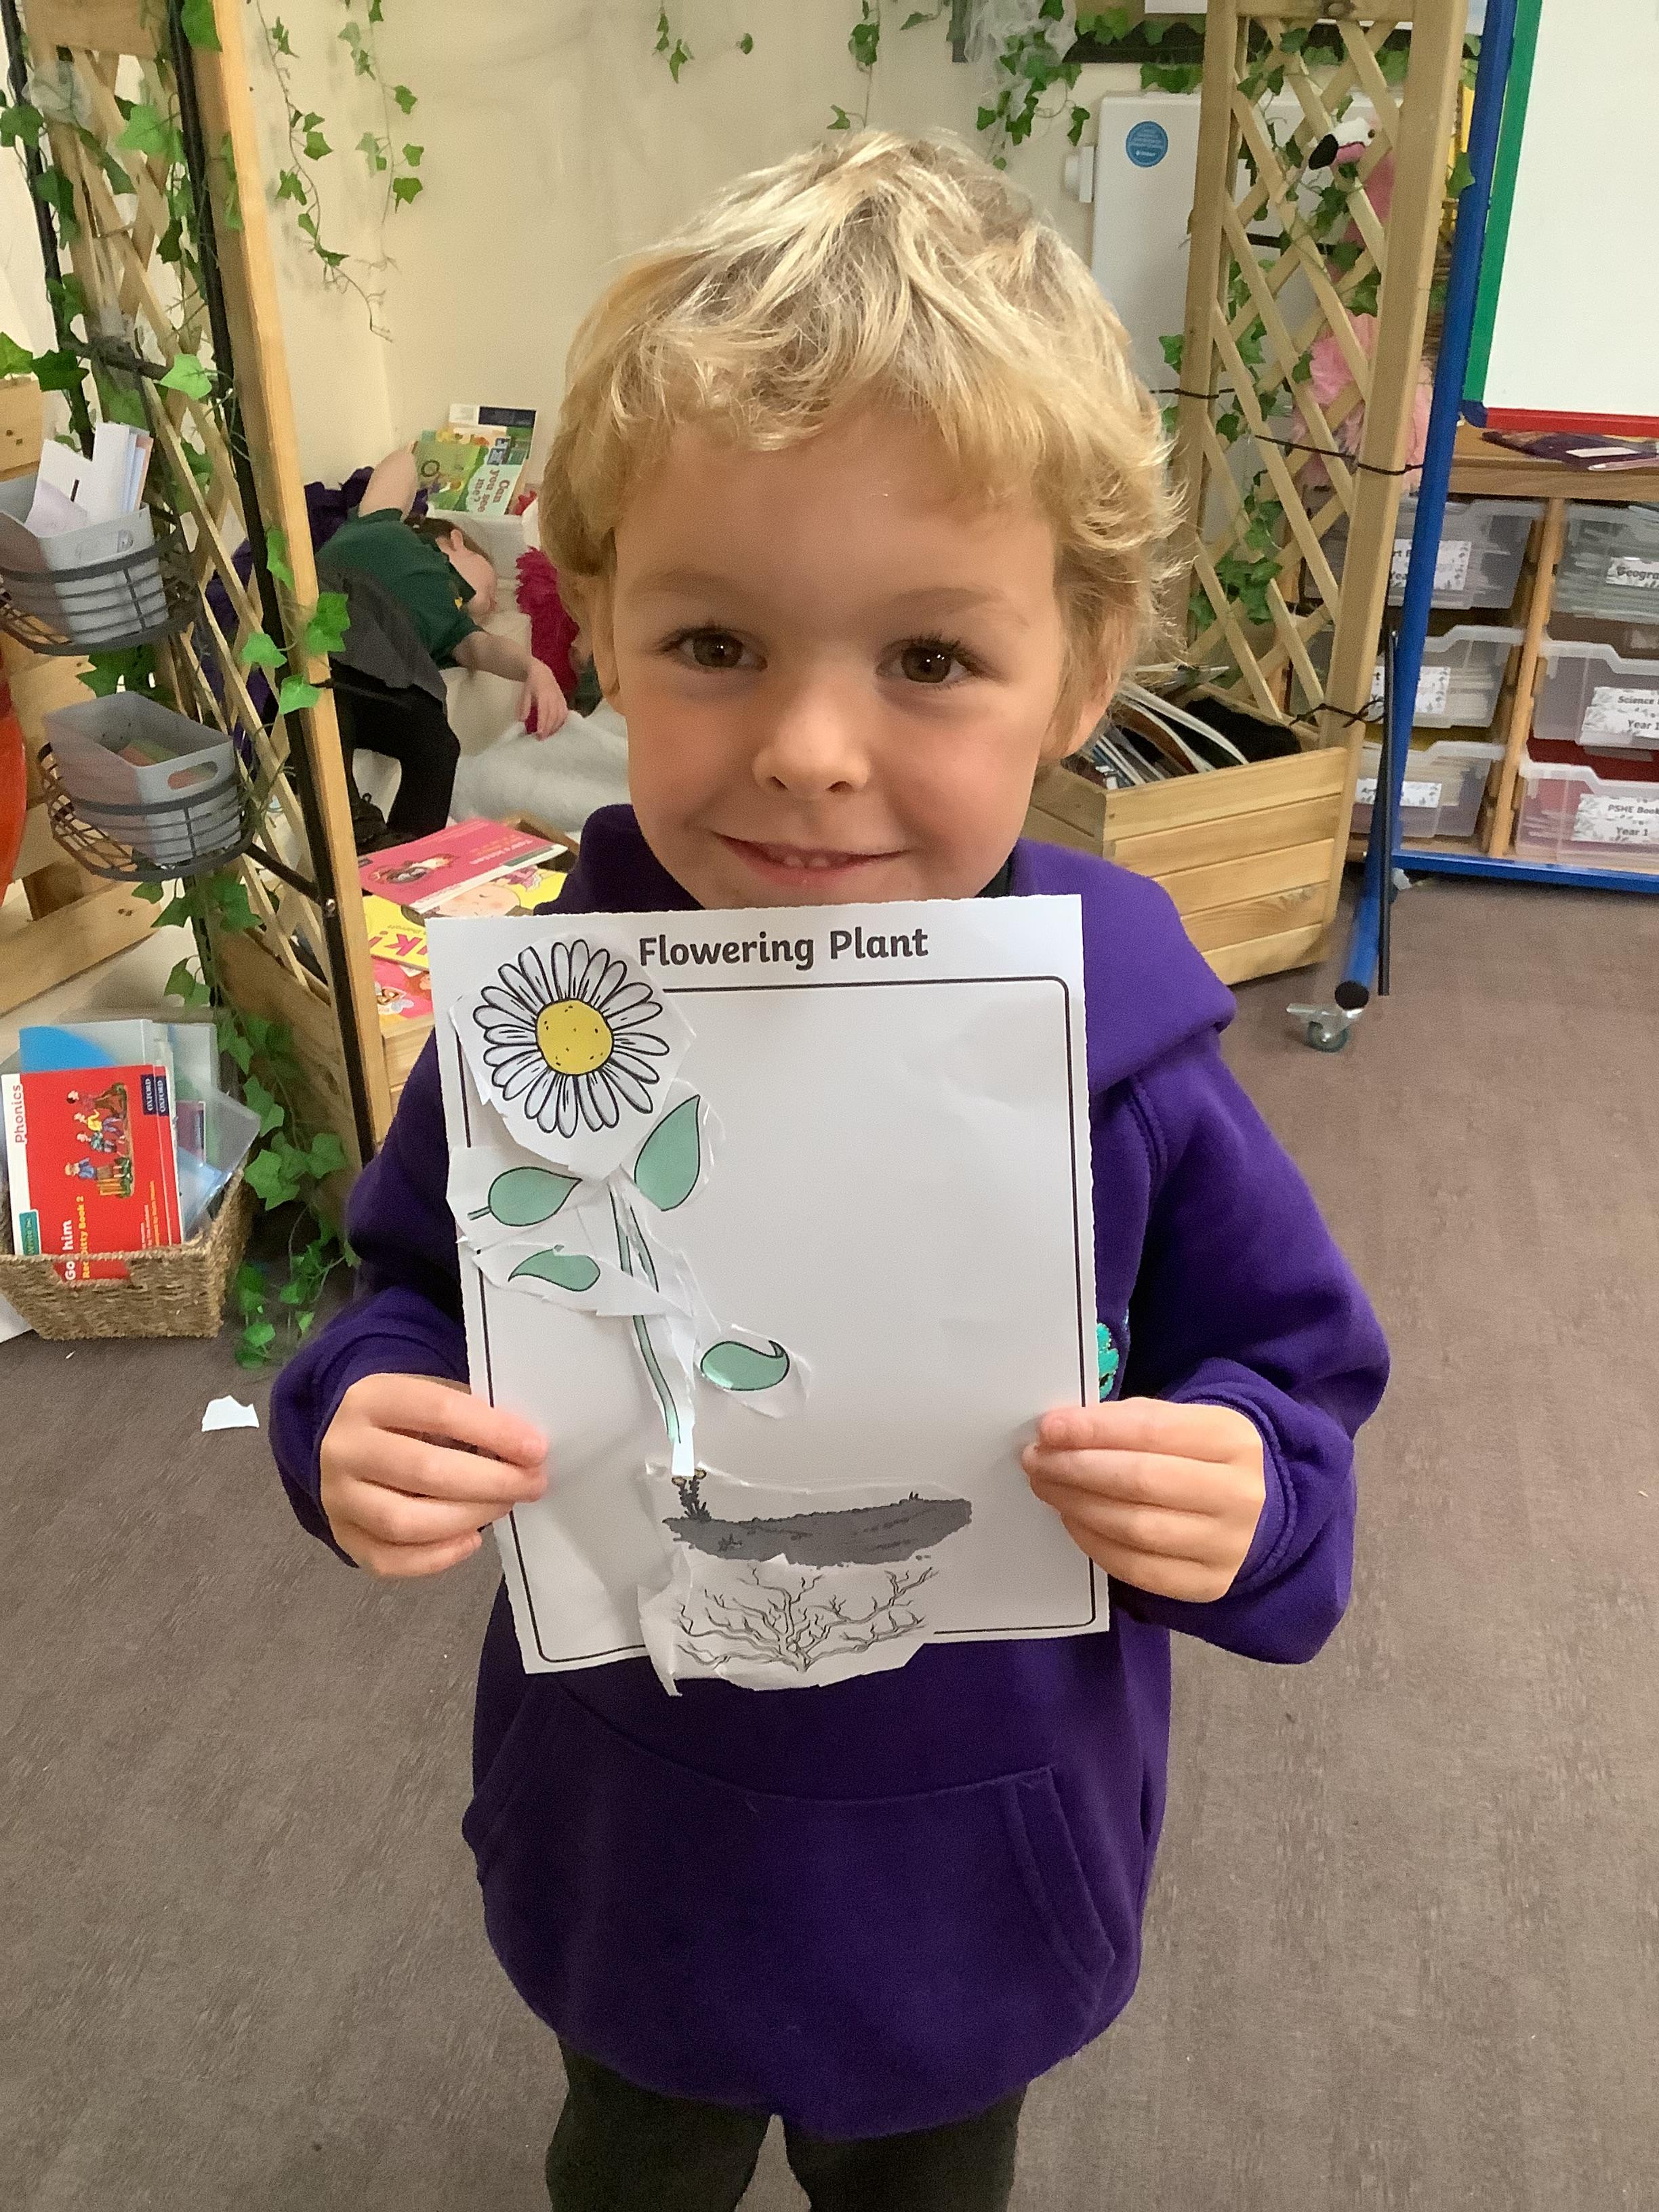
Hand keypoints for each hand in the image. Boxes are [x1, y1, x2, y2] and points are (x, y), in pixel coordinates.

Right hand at [319, 1374, 546, 1578]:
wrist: (348, 1444)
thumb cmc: (406, 1421)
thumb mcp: (431, 1398)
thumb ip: (471, 1417)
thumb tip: (524, 1453)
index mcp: (371, 1398)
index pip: (439, 1410)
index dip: (494, 1431)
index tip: (535, 1449)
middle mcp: (345, 1448)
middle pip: (425, 1471)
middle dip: (491, 1481)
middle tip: (531, 1484)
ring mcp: (337, 1498)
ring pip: (405, 1522)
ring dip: (469, 1518)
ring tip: (503, 1506)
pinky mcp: (342, 1537)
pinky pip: (389, 1560)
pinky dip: (437, 1557)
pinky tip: (470, 1538)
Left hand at [520, 656, 568, 738]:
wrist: (542, 672)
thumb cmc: (532, 684)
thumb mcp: (525, 693)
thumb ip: (524, 707)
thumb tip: (522, 720)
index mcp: (543, 694)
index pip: (544, 711)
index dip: (542, 723)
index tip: (539, 733)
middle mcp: (553, 697)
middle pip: (553, 716)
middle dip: (548, 728)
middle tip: (541, 738)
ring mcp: (560, 698)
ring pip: (560, 716)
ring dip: (555, 727)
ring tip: (548, 735)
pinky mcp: (564, 700)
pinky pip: (565, 713)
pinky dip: (561, 722)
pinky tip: (556, 728)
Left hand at [1023, 1398, 1265, 1602]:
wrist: (1247, 1515)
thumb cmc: (1195, 1459)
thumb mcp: (1178, 1425)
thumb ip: (1126, 1423)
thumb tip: (1060, 1431)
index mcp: (1232, 1439)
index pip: (1152, 1429)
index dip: (1093, 1429)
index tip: (1048, 1429)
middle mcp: (1238, 1494)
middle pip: (1140, 1480)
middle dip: (1076, 1468)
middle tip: (1036, 1460)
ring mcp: (1226, 1545)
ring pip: (1134, 1527)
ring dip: (1077, 1504)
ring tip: (1046, 1486)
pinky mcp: (1206, 1584)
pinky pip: (1135, 1567)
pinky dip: (1093, 1542)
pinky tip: (1071, 1519)